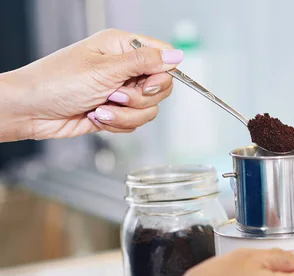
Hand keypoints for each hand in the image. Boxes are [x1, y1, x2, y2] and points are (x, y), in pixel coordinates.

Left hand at [7, 29, 182, 139]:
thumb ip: (144, 62)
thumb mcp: (105, 69)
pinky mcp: (116, 112)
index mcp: (121, 47)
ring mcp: (120, 91)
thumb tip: (177, 55)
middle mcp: (124, 68)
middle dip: (139, 99)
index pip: (162, 56)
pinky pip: (135, 123)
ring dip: (126, 115)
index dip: (161, 74)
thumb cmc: (56, 82)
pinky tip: (97, 116)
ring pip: (149, 109)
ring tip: (101, 108)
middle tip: (115, 95)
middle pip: (160, 87)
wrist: (31, 111)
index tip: (146, 84)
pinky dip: (118, 124)